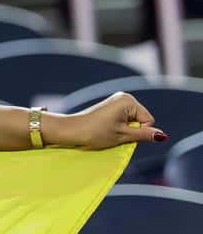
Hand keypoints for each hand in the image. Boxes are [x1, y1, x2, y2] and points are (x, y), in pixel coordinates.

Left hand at [47, 92, 166, 149]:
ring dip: (124, 130)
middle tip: (113, 133)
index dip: (138, 131)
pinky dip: (118, 127)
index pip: (148, 120)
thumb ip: (144, 134)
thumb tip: (163, 136)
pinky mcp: (110, 107)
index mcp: (128, 101)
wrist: (71, 130)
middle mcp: (124, 97)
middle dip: (131, 130)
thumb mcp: (122, 135)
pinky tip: (106, 129)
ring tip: (108, 131)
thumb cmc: (95, 133)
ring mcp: (116, 101)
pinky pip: (124, 120)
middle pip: (141, 120)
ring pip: (132, 121)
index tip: (120, 134)